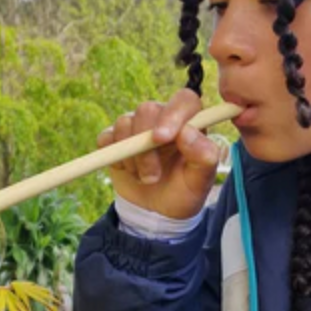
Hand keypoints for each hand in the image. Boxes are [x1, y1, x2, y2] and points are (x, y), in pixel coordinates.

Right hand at [98, 89, 221, 219]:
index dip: (172, 114)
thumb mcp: (200, 181)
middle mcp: (162, 118)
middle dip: (146, 147)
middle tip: (153, 176)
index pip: (184, 100)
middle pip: (147, 110)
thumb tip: (187, 133)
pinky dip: (112, 156)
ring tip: (144, 177)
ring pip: (125, 123)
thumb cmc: (183, 191)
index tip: (161, 138)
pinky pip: (106, 137)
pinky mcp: (114, 138)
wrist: (156, 210)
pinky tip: (125, 170)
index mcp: (189, 122)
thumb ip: (204, 156)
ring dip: (131, 156)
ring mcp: (136, 126)